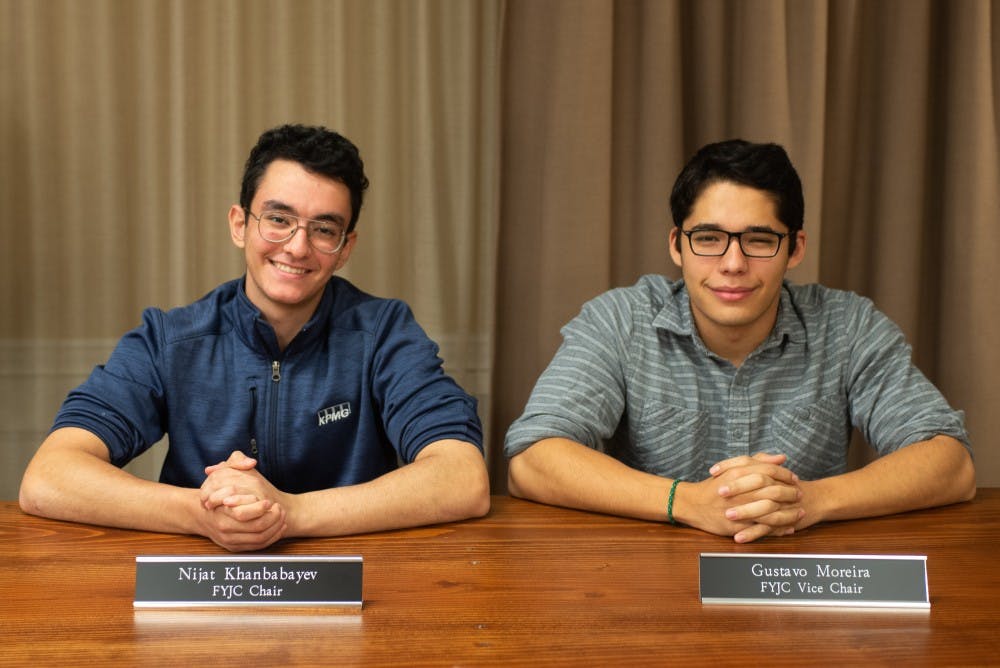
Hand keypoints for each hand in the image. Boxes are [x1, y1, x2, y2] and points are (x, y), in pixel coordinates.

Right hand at [197, 450, 288, 550]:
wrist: (204, 514)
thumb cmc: (217, 491)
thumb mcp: (224, 472)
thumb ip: (236, 461)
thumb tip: (250, 462)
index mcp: (221, 509)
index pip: (243, 513)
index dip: (260, 508)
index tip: (269, 501)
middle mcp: (224, 527)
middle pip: (256, 527)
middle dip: (273, 518)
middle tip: (279, 508)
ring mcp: (229, 539)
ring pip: (259, 538)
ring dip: (275, 528)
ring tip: (282, 516)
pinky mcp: (235, 547)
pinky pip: (258, 546)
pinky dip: (272, 537)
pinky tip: (280, 527)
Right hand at [678, 453, 802, 542]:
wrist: (692, 504)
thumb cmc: (715, 485)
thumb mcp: (733, 468)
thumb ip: (758, 461)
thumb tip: (781, 458)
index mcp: (738, 473)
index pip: (768, 471)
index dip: (785, 474)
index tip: (795, 478)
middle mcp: (739, 491)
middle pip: (773, 491)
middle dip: (790, 493)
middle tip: (800, 495)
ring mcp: (738, 509)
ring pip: (771, 512)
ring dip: (788, 513)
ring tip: (800, 513)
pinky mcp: (736, 526)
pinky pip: (762, 529)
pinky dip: (778, 530)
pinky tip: (788, 528)